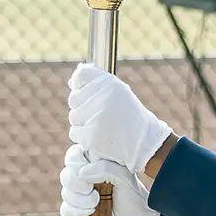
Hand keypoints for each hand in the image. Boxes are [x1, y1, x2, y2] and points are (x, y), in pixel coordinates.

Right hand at [59, 146, 157, 215]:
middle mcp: (84, 179)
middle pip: (66, 175)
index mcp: (94, 164)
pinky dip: (76, 212)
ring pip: (65, 193)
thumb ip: (105, 168)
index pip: (73, 156)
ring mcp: (80, 196)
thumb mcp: (124, 177)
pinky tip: (90, 212)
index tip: (86, 170)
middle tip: (92, 189)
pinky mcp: (78, 213)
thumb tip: (82, 173)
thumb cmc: (133, 196)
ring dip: (81, 199)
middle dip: (77, 184)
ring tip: (97, 202)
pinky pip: (66, 210)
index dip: (75, 162)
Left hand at [68, 63, 171, 180]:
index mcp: (110, 83)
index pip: (82, 74)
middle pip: (73, 98)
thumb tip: (72, 82)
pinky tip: (97, 137)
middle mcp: (103, 97)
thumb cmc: (129, 115)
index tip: (82, 91)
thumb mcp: (119, 92)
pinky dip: (82, 137)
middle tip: (99, 115)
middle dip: (82, 107)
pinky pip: (74, 132)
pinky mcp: (91, 136)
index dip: (78, 83)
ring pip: (74, 116)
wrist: (144, 141)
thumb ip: (97, 83)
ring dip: (83, 123)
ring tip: (101, 126)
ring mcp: (96, 117)